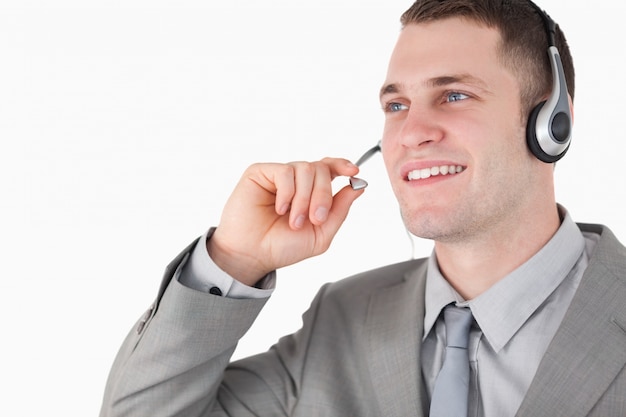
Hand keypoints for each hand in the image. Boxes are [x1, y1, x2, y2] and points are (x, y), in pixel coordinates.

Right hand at [208, 157, 363, 285]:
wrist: (253, 256)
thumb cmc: (282, 247)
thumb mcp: (321, 234)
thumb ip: (340, 210)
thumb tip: (358, 186)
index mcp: (311, 192)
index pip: (329, 168)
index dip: (342, 165)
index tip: (353, 172)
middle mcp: (295, 181)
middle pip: (321, 169)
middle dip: (323, 195)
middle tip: (315, 219)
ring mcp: (277, 175)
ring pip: (305, 169)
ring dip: (304, 198)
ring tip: (294, 221)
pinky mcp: (260, 173)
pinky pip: (285, 171)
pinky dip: (287, 193)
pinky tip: (280, 209)